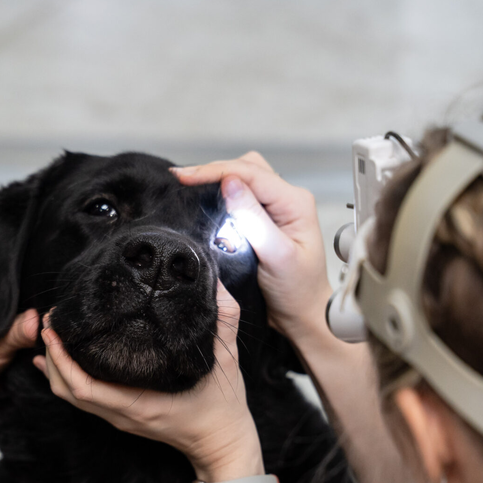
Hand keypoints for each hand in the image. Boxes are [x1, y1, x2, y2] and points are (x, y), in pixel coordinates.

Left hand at [34, 282, 262, 481]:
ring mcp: (120, 418)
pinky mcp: (121, 416)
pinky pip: (82, 399)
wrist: (221, 442)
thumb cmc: (223, 405)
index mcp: (140, 403)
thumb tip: (217, 282)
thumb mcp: (227, 359)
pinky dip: (65, 378)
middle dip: (52, 356)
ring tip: (49, 335)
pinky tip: (55, 360)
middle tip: (48, 321)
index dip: (62, 359)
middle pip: (68, 391)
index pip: (84, 387)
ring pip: (71, 397)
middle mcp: (123, 414)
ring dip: (55, 367)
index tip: (55, 329)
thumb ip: (223, 320)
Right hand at [172, 153, 330, 343]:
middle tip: (180, 179)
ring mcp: (277, 207)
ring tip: (188, 186)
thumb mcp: (276, 256)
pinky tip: (204, 198)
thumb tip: (230, 184)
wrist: (302, 314)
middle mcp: (288, 199)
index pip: (251, 173)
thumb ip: (253, 220)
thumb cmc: (296, 290)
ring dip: (216, 179)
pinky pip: (242, 195)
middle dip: (212, 171)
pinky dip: (221, 193)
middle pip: (246, 168)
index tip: (184, 177)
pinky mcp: (266, 217)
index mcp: (295, 202)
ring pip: (243, 178)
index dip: (214, 171)